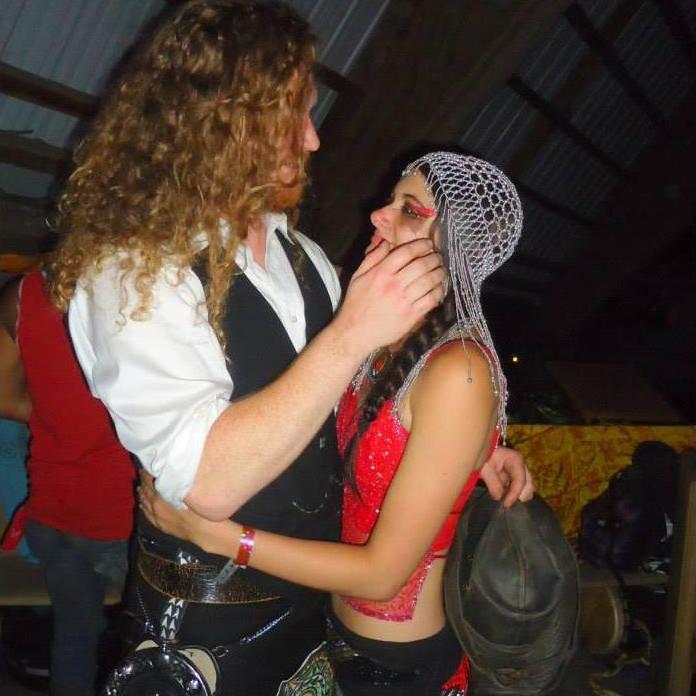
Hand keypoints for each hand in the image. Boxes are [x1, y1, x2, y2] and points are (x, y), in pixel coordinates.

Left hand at [138, 469, 212, 545]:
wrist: (202, 530)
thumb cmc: (199, 509)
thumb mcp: (189, 490)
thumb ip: (177, 481)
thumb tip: (173, 472)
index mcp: (161, 496)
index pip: (150, 481)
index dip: (147, 473)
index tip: (145, 466)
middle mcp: (156, 506)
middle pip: (146, 491)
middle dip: (144, 482)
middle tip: (141, 473)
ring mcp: (157, 516)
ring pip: (145, 502)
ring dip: (142, 494)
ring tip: (140, 487)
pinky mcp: (161, 525)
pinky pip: (148, 514)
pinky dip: (144, 507)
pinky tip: (142, 504)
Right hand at [336, 238, 445, 354]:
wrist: (355, 333)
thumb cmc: (356, 305)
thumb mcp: (358, 277)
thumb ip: (372, 258)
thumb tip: (386, 242)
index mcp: (381, 273)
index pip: (406, 252)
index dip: (421, 244)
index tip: (428, 243)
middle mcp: (394, 285)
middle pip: (422, 264)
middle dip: (434, 257)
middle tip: (438, 256)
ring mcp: (404, 301)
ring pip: (430, 280)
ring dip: (440, 273)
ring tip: (442, 270)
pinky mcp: (411, 315)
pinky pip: (431, 299)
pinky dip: (439, 291)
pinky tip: (439, 288)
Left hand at [480, 446, 533, 507]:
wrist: (478, 452)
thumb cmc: (482, 457)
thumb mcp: (484, 467)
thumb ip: (492, 482)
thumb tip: (499, 497)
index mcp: (516, 460)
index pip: (521, 480)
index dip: (515, 494)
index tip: (506, 504)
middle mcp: (521, 466)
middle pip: (528, 486)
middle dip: (520, 496)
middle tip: (506, 503)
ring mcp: (519, 473)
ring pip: (526, 490)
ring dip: (516, 497)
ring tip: (504, 501)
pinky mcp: (514, 479)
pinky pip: (518, 491)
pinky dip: (512, 496)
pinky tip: (504, 498)